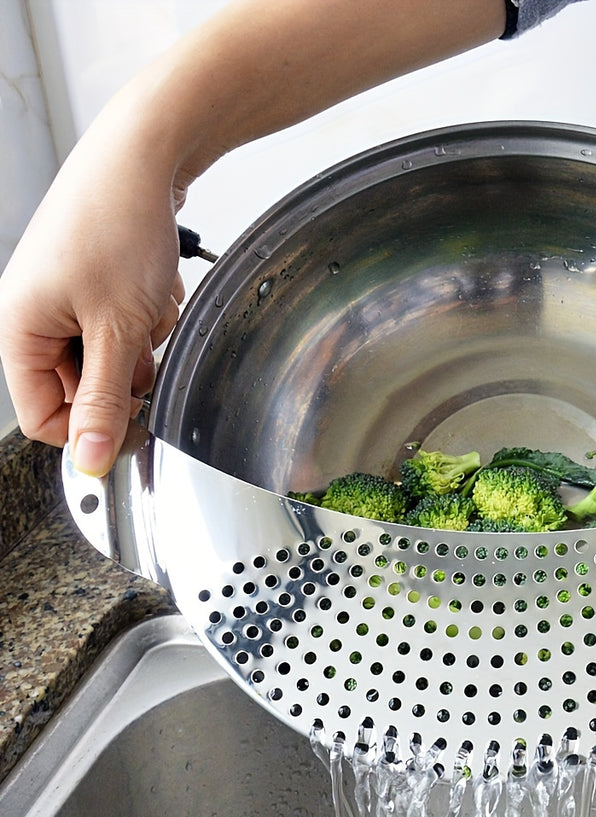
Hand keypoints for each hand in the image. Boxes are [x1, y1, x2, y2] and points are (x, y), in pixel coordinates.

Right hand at [0, 105, 184, 475]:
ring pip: (113, 355)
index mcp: (18, 329)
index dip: (91, 429)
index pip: (44, 416)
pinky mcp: (93, 282)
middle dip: (126, 370)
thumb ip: (106, 400)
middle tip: (143, 340)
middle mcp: (33, 314)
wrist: (144, 157)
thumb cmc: (119, 227)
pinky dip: (148, 313)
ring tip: (149, 302)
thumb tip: (91, 458)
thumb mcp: (118, 329)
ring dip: (142, 339)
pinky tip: (154, 283)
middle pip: (84, 385)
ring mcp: (64, 296)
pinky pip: (126, 324)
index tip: (135, 426)